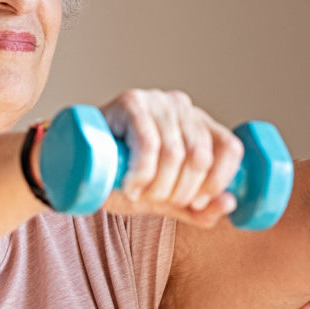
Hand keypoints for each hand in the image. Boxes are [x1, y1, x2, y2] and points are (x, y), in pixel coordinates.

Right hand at [95, 89, 242, 228]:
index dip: (219, 181)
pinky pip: (148, 143)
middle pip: (200, 156)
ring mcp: (157, 101)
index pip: (229, 148)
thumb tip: (230, 204)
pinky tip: (131, 186)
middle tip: (159, 202)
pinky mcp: (131, 102)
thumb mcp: (165, 197)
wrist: (79, 165)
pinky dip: (143, 172)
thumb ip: (198, 207)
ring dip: (159, 186)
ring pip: (174, 152)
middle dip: (182, 191)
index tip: (197, 203)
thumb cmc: (123, 178)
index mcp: (200, 125)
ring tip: (139, 196)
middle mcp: (183, 107)